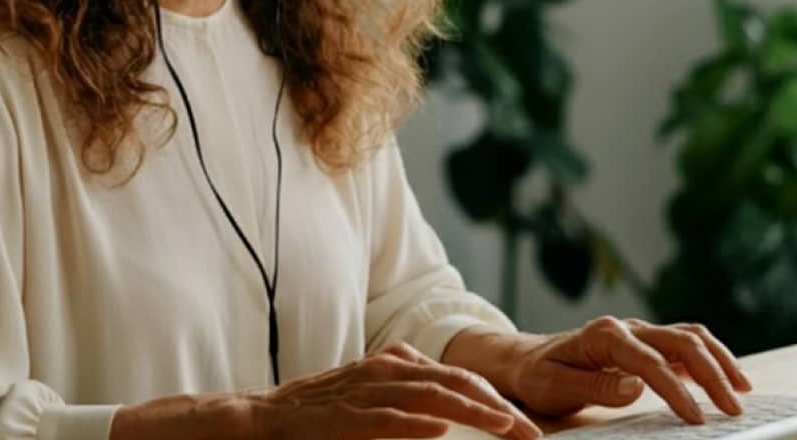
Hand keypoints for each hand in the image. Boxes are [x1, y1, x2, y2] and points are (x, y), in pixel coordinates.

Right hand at [240, 342, 542, 438]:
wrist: (266, 417)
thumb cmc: (323, 413)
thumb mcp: (372, 396)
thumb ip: (408, 399)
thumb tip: (445, 421)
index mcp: (396, 364)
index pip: (458, 377)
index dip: (495, 398)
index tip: (526, 425)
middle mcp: (386, 369)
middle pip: (454, 382)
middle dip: (496, 407)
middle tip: (530, 432)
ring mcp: (365, 390)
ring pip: (429, 395)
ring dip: (471, 413)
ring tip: (503, 427)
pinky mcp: (345, 416)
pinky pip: (387, 418)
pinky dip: (414, 424)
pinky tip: (438, 431)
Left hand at [444, 317, 753, 425]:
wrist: (527, 358)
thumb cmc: (539, 374)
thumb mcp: (554, 386)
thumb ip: (594, 386)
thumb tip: (636, 385)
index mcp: (604, 335)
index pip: (650, 362)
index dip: (676, 391)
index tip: (696, 420)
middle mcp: (627, 326)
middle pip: (681, 341)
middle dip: (712, 374)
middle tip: (733, 410)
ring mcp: (639, 331)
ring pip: (690, 336)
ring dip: (720, 360)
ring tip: (743, 391)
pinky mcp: (646, 341)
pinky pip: (686, 343)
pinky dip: (712, 357)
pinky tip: (729, 379)